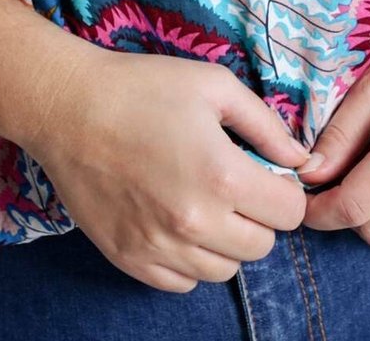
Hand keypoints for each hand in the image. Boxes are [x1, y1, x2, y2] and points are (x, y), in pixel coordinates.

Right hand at [21, 46, 310, 291]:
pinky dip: (189, 260)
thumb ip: (266, 125)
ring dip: (225, 242)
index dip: (285, 190)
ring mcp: (159, 246)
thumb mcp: (214, 86)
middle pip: (261, 247)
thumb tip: (300, 160)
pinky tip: (176, 222)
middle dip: (258, 217)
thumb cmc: (143, 87)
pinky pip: (182, 283)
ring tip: (204, 202)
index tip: (267, 174)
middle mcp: (194, 222)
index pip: (289, 213)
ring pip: (224, 271)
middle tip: (234, 185)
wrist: (69, 106)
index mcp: (222, 176)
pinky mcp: (130, 259)